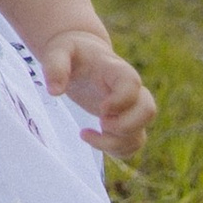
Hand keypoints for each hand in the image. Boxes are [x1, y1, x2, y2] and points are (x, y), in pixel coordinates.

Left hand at [41, 26, 155, 159]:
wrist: (81, 56)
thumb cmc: (71, 53)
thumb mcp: (58, 52)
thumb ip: (55, 67)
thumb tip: (54, 92)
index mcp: (116, 70)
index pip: (132, 84)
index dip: (120, 101)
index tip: (100, 108)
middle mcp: (130, 90)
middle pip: (148, 111)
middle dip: (124, 126)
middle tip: (99, 122)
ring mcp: (129, 109)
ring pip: (140, 134)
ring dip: (115, 143)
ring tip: (86, 133)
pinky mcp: (123, 122)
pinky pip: (132, 144)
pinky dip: (115, 150)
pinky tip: (90, 137)